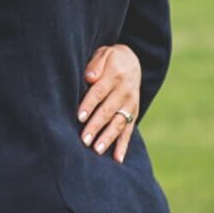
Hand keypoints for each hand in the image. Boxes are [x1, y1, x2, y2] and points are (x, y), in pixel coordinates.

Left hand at [79, 44, 141, 162]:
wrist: (133, 62)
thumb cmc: (110, 59)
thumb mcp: (103, 54)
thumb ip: (96, 64)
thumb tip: (89, 77)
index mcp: (115, 76)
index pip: (99, 93)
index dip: (89, 105)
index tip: (79, 117)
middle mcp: (125, 92)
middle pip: (108, 111)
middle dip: (95, 126)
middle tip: (84, 140)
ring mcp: (131, 104)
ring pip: (119, 123)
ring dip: (108, 138)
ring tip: (97, 150)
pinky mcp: (134, 113)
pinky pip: (129, 130)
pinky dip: (124, 145)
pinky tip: (117, 159)